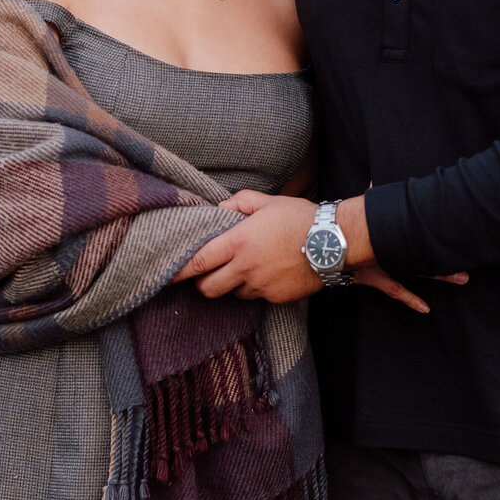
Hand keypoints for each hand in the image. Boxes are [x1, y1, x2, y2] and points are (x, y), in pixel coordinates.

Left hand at [173, 195, 319, 302]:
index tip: (166, 274)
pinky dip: (256, 288)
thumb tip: (220, 208)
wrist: (333, 242)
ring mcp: (261, 285)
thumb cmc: (300, 217)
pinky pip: (256, 296)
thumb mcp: (267, 202)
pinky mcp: (276, 297)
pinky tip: (268, 273)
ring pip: (233, 294)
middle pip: (208, 288)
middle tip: (206, 273)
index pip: (198, 261)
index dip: (179, 271)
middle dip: (202, 283)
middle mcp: (246, 267)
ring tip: (245, 268)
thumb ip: (239, 203)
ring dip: (232, 285)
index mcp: (239, 242)